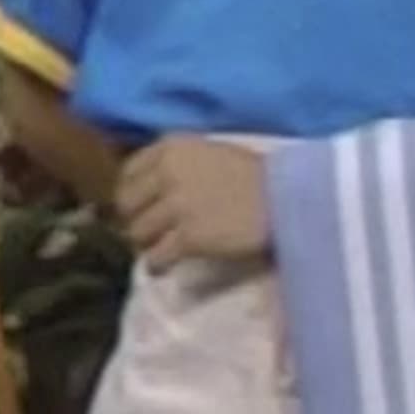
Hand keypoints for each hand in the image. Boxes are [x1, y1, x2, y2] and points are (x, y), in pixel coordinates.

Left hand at [115, 136, 270, 270]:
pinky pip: (156, 256)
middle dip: (136, 220)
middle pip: (127, 204)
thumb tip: (149, 188)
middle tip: (150, 232)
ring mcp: (177, 204)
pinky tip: (165, 267)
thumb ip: (177, 163)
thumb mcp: (210, 152)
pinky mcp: (189, 236)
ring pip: (138, 232)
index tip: (142, 206)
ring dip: (147, 244)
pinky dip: (158, 265)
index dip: (132, 193)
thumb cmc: (256, 175)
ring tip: (160, 249)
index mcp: (172, 146)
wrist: (287, 197)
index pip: (129, 172)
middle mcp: (168, 172)